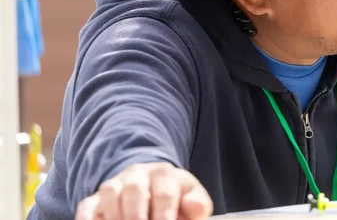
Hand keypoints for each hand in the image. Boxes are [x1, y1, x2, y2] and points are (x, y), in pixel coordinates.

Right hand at [76, 162, 212, 219]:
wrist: (149, 184)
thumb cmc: (174, 198)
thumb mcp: (190, 197)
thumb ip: (198, 204)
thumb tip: (196, 207)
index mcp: (164, 174)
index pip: (164, 194)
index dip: (164, 215)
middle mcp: (136, 175)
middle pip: (135, 192)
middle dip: (137, 217)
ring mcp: (113, 186)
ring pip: (109, 196)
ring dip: (115, 217)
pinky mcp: (93, 200)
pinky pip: (86, 207)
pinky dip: (89, 219)